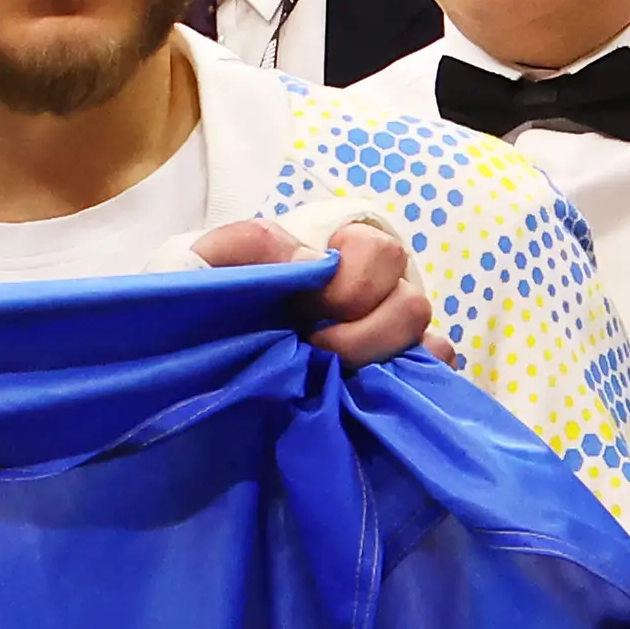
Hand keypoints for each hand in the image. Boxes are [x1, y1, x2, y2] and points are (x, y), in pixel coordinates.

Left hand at [187, 216, 433, 366]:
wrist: (194, 358)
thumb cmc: (209, 299)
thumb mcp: (208, 259)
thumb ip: (250, 243)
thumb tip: (311, 262)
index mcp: (337, 252)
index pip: (376, 252)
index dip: (346, 284)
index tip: (298, 308)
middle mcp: (374, 287)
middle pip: (410, 301)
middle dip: (359, 331)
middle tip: (312, 346)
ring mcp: (391, 330)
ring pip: (423, 335)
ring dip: (375, 355)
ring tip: (328, 370)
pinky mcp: (398, 369)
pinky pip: (435, 367)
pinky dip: (410, 375)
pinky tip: (365, 386)